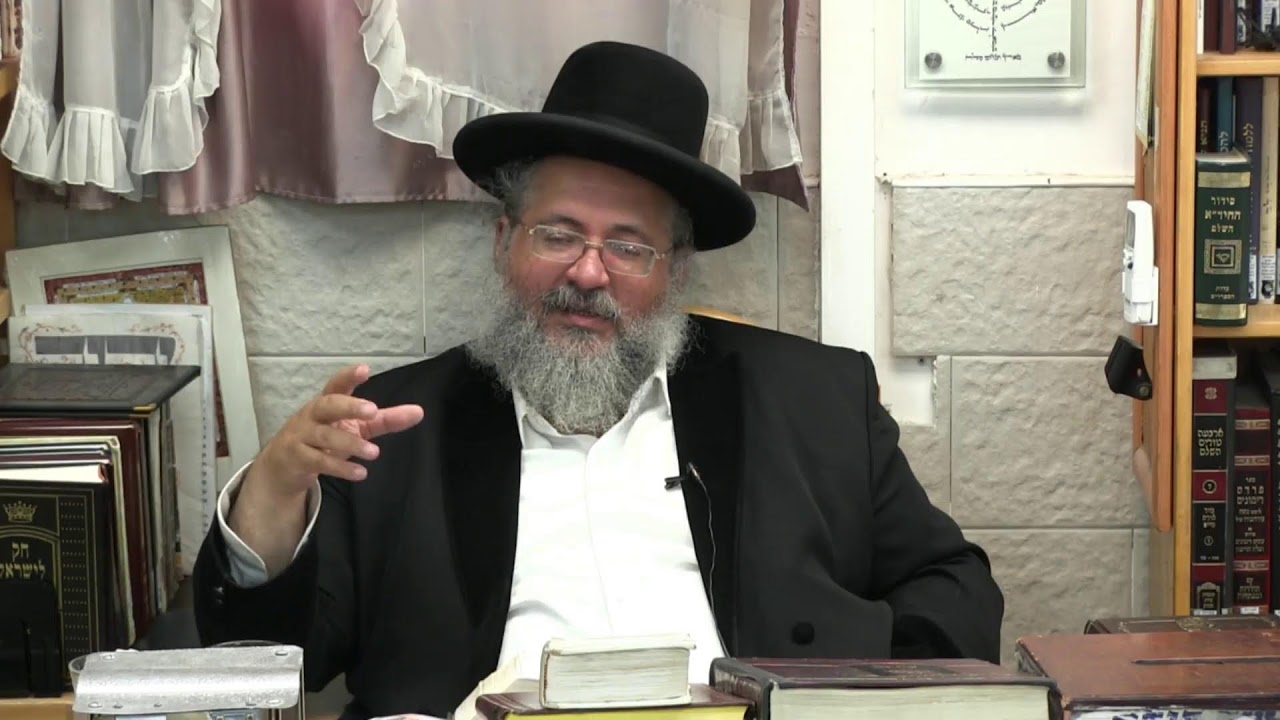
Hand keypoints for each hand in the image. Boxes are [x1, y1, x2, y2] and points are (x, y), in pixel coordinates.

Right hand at [247, 364, 424, 499]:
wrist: (284, 465)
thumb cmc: (324, 438)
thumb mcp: (356, 427)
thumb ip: (385, 419)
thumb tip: (419, 412)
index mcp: (327, 402)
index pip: (337, 385)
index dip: (349, 377)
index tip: (364, 369)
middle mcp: (312, 415)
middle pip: (328, 405)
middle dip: (349, 406)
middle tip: (373, 410)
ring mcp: (302, 436)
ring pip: (325, 436)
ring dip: (351, 444)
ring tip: (374, 453)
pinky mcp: (297, 458)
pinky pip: (319, 461)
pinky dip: (341, 468)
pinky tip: (360, 473)